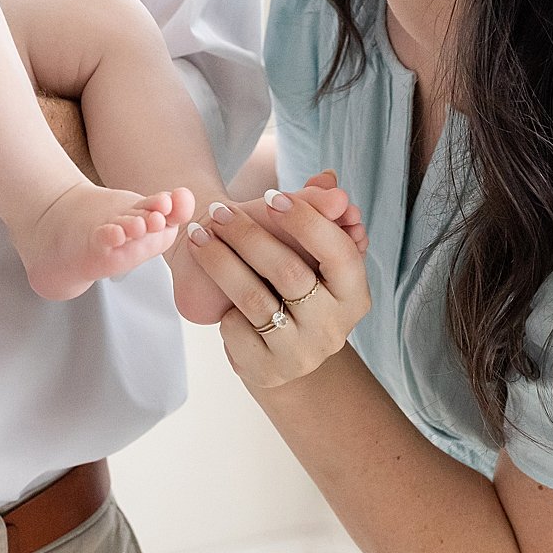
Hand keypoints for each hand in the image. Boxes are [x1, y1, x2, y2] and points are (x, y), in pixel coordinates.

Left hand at [187, 180, 371, 388]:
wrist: (264, 334)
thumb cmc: (286, 274)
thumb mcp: (301, 242)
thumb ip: (316, 207)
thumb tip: (330, 181)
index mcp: (354, 293)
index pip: (340, 252)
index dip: (307, 221)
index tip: (271, 197)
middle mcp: (335, 328)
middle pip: (290, 272)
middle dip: (249, 235)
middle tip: (218, 212)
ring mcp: (302, 354)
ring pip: (254, 299)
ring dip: (220, 261)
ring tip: (197, 237)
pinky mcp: (267, 372)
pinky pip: (236, 330)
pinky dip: (224, 309)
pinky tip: (219, 298)